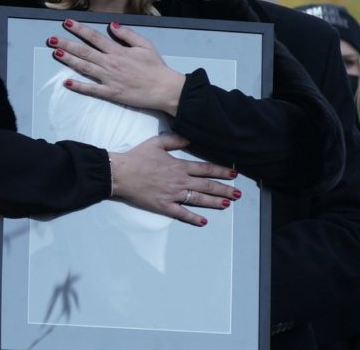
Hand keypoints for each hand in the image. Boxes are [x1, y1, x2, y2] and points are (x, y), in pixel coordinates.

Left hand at [48, 19, 185, 115]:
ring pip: (84, 67)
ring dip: (68, 60)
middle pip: (84, 51)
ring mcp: (109, 78)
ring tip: (56, 52)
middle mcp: (111, 63)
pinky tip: (67, 82)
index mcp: (118, 51)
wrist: (164, 89)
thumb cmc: (156, 68)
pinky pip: (91, 89)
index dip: (79, 29)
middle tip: (52, 38)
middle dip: (66, 43)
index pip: (94, 37)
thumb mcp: (145, 45)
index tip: (68, 23)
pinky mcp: (111, 92)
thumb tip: (112, 25)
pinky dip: (79, 86)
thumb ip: (127, 34)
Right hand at [109, 134, 240, 226]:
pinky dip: (194, 218)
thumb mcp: (157, 143)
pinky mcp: (164, 206)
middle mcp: (180, 181)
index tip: (233, 174)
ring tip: (228, 204)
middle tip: (238, 194)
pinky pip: (182, 213)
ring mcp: (173, 195)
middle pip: (207, 186)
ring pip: (199, 199)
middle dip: (225, 189)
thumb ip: (175, 140)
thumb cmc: (137, 157)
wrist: (121, 173)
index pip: (205, 169)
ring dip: (215, 202)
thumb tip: (190, 138)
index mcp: (179, 166)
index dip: (221, 171)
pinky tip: (204, 221)